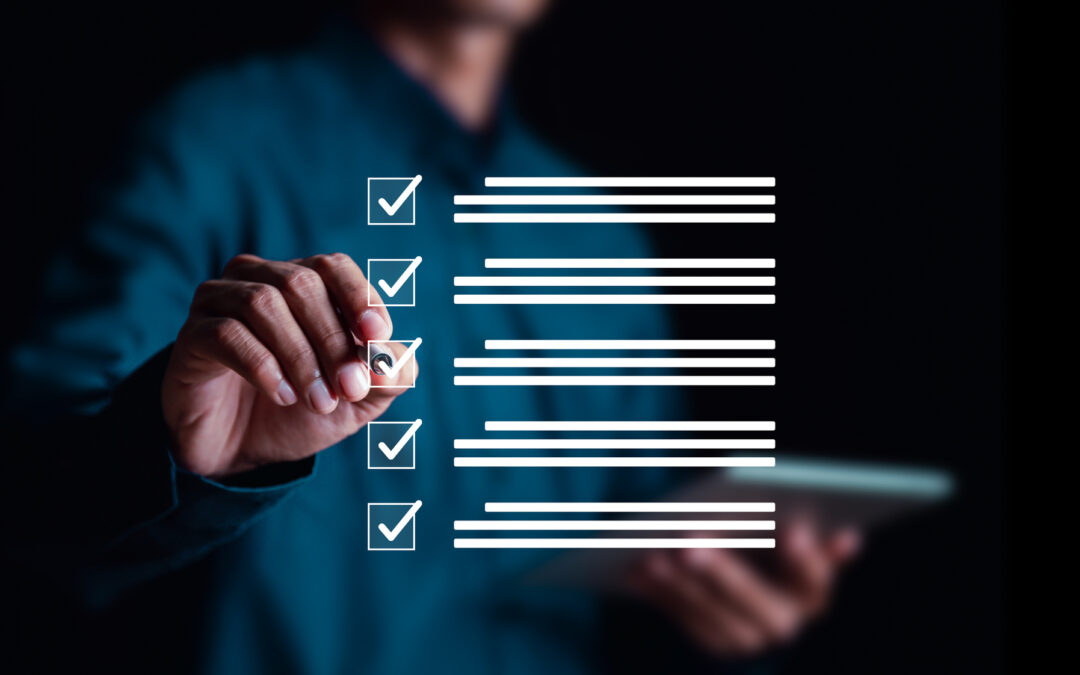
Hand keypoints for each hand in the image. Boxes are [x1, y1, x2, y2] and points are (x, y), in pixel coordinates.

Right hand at [162, 253, 417, 477]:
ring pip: (263, 303)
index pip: (333, 266)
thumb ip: (389, 376)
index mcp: (304, 283)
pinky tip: (284, 396)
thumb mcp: (360, 400)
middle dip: (333, 340)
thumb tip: (390, 359)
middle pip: (301, 284)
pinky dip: (263, 366)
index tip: (377, 336)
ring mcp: (219, 303)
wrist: (243, 453)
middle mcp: (259, 280)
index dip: (358, 295)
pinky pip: (227, 333)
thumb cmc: (303, 412)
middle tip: (350, 389)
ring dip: (301, 356)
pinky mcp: (193, 335)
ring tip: (318, 401)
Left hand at [626, 522, 859, 657]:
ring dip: (681, 584)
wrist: (745, 578)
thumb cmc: (766, 539)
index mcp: (813, 591)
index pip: (815, 579)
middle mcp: (785, 623)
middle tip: (691, 540)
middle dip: (724, 572)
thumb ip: (799, 528)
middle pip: (757, 603)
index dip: (807, 559)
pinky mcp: (712, 640)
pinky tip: (635, 568)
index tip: (792, 530)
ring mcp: (746, 638)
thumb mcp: (783, 529)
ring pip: (712, 615)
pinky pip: (681, 618)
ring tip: (654, 553)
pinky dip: (658, 594)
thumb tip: (843, 538)